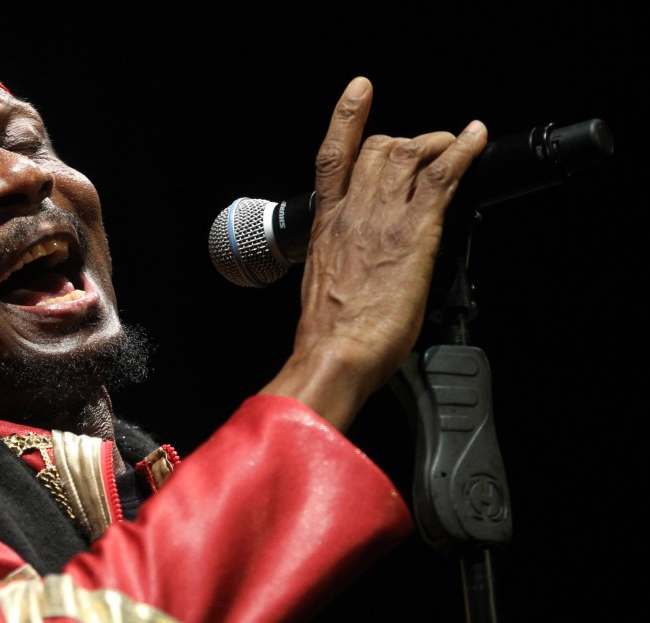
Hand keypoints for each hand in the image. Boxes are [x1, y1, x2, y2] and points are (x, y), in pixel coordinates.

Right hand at [260, 76, 487, 430]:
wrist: (335, 351)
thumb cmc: (328, 333)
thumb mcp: (323, 286)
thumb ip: (341, 261)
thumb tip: (358, 265)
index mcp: (326, 226)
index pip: (333, 158)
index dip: (347, 120)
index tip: (358, 94)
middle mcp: (351, 212)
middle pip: (380, 149)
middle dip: (408, 142)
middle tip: (429, 153)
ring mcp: (383, 218)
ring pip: (411, 155)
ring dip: (437, 145)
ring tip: (455, 147)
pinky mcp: (414, 231)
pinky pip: (443, 176)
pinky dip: (463, 150)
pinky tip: (476, 138)